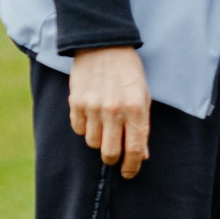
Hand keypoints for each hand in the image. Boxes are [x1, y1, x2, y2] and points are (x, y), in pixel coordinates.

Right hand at [68, 47, 151, 179]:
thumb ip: (142, 126)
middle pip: (109, 153)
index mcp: (136, 108)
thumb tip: (141, 155)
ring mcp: (93, 107)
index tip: (129, 173)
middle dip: (113, 158)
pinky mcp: (76, 103)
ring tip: (105, 123)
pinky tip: (92, 114)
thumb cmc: (128, 72)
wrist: (103, 45)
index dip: (132, 166)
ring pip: (92, 143)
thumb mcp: (143, 96)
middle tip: (115, 154)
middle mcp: (114, 110)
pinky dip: (85, 128)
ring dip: (99, 139)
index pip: (134, 149)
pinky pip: (78, 130)